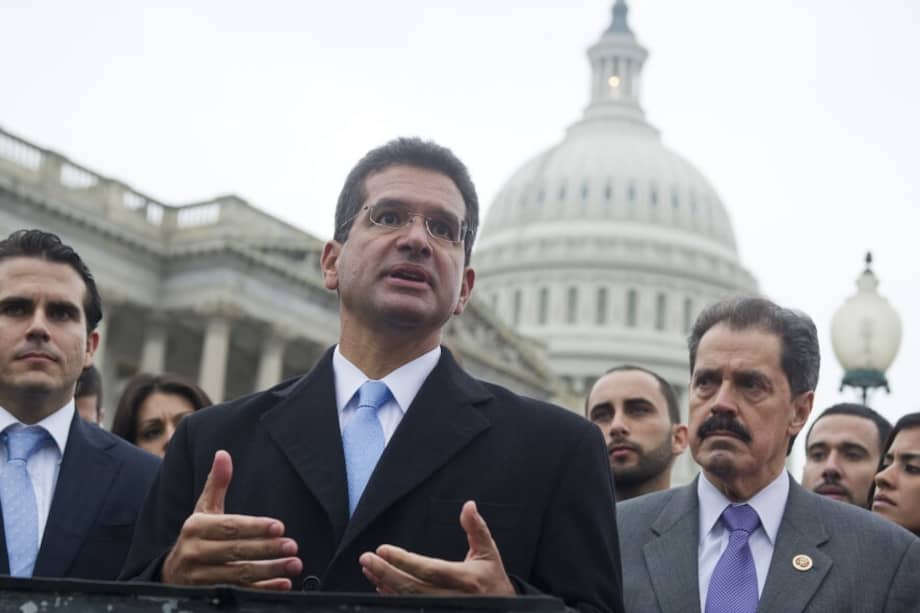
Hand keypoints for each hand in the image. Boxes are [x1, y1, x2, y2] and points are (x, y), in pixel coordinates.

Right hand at [161, 450, 302, 589]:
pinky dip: (262, 590)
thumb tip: (223, 454)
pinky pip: (239, 593)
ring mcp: (200, 577)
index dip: (255, 527)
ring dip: (269, 571)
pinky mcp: (208, 595)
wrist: (171, 572)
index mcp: (195, 527)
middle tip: (292, 546)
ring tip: (294, 564)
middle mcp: (195, 552)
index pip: (229, 526)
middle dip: (267, 549)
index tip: (279, 526)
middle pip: (235, 551)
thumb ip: (216, 484)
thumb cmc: (196, 535)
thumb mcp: (203, 509)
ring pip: (239, 575)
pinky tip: (283, 584)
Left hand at [359, 500, 514, 595]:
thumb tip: (469, 506)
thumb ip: (476, 528)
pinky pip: (410, 606)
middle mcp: (451, 596)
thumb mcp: (489, 552)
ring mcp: (443, 607)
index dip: (403, 561)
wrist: (503, 608)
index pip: (428, 569)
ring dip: (385, 583)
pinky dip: (393, 596)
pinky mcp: (436, 611)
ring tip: (369, 568)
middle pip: (411, 587)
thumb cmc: (492, 579)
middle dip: (385, 572)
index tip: (383, 550)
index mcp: (464, 579)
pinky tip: (381, 585)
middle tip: (366, 559)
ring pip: (407, 598)